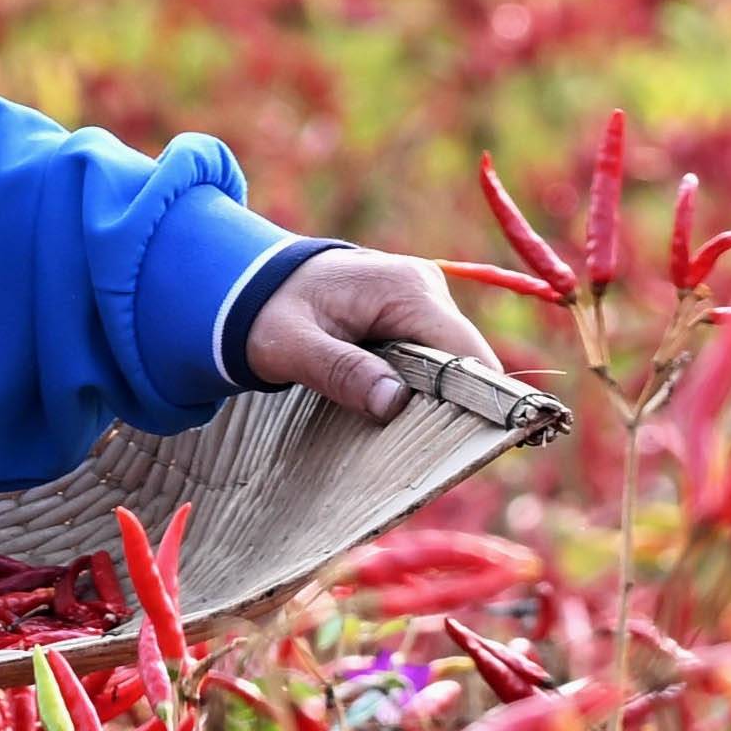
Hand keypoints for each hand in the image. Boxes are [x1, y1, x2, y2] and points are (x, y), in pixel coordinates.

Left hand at [247, 245, 504, 424]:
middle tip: (422, 449)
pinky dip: (420, 385)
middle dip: (452, 405)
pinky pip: (434, 356)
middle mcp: (426, 287)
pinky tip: (392, 405)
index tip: (464, 445)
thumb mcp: (293, 347)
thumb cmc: (270, 312)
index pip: (466, 352)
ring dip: (433, 398)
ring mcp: (423, 298)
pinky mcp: (415, 313)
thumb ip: (341, 373)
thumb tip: (394, 403)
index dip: (475, 399)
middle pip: (466, 360)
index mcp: (406, 289)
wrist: (255, 282)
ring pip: (453, 362)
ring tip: (400, 429)